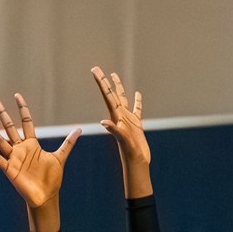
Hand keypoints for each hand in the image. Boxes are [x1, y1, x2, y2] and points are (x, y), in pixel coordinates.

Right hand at [0, 94, 80, 209]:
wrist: (46, 196)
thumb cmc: (52, 178)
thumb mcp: (60, 157)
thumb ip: (68, 142)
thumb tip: (79, 129)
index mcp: (32, 144)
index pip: (26, 122)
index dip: (22, 109)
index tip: (17, 96)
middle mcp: (21, 149)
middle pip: (10, 127)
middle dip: (3, 114)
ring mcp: (14, 158)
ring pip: (0, 140)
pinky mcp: (9, 169)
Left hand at [92, 67, 152, 198]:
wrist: (136, 163)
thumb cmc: (129, 153)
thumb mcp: (122, 140)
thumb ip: (114, 130)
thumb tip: (103, 122)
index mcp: (116, 116)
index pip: (107, 95)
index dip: (102, 82)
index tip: (95, 70)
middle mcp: (120, 116)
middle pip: (112, 94)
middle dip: (105, 81)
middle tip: (96, 69)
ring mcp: (128, 120)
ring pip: (123, 99)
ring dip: (118, 87)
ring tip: (114, 75)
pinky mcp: (137, 124)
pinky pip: (137, 109)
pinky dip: (137, 101)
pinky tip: (138, 94)